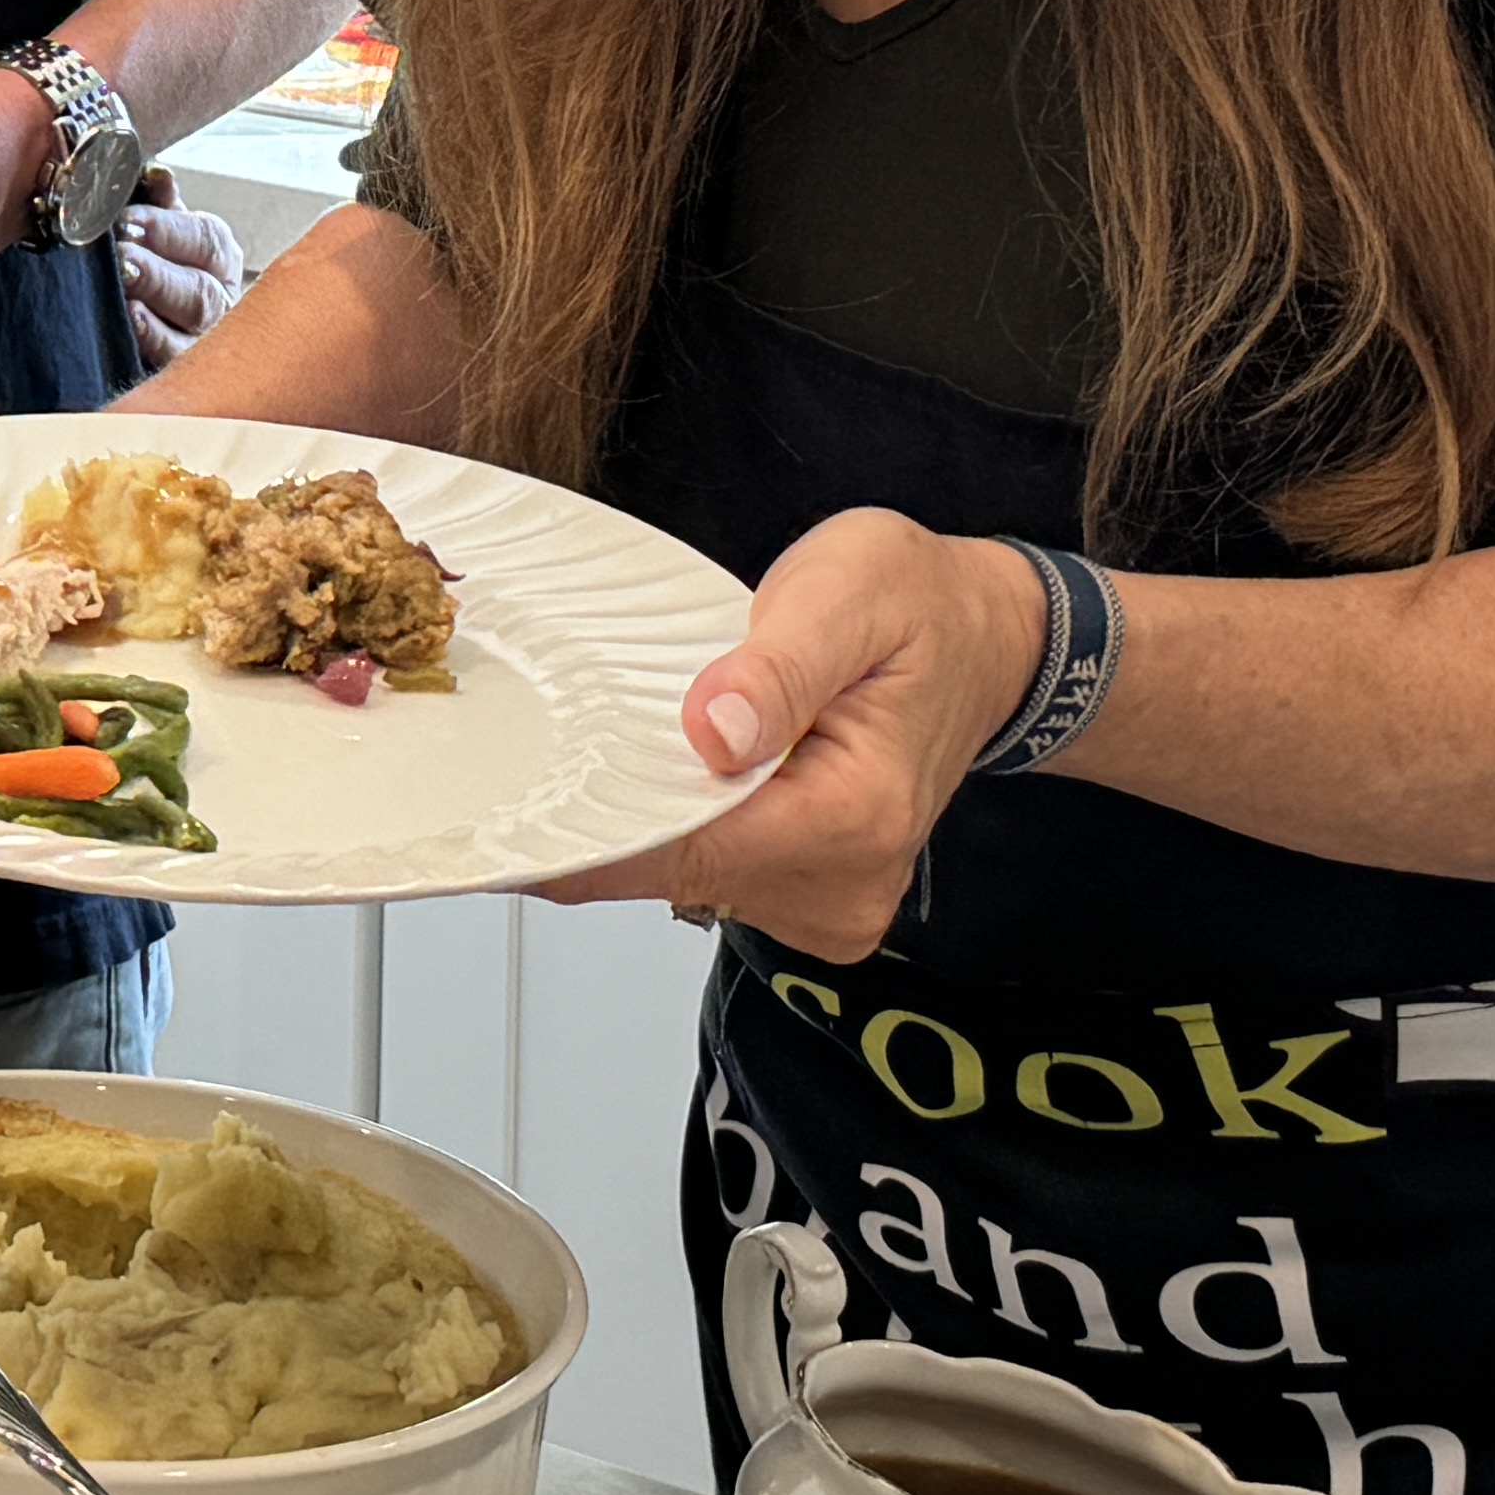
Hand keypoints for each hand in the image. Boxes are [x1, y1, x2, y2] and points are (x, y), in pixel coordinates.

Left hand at [113, 172, 246, 371]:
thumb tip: (155, 174)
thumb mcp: (156, 222)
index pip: (205, 239)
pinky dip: (153, 343)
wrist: (150, 310)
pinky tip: (129, 326)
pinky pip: (174, 362)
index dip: (166, 229)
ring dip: (154, 310)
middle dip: (157, 273)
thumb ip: (156, 199)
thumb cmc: (153, 255)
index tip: (126, 221)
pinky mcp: (181, 368)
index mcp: (218, 254)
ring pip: (192, 329)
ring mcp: (205, 338)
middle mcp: (221, 298)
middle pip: (200, 289)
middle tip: (121, 259)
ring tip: (121, 291)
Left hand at [539, 508, 1048, 961]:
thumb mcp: (848, 592)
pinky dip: (673, 819)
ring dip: (638, 811)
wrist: (983, 640)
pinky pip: (704, 869)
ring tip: (642, 732)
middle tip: (555, 736)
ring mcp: (826, 902)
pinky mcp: (808, 896)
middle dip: (603, 808)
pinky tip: (677, 763)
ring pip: (677, 875)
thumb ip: (777, 666)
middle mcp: (844, 883)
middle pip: (668, 871)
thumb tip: (711, 730)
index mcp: (853, 817)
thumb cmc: (917, 606)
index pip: (683, 850)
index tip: (511, 802)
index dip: (590, 824)